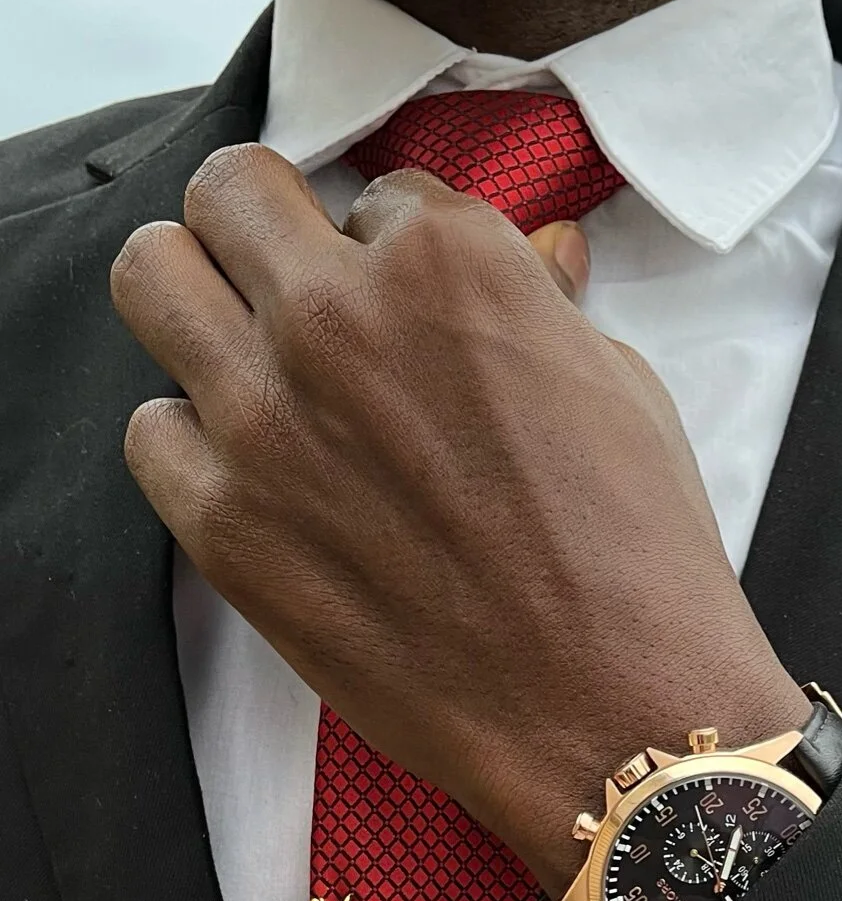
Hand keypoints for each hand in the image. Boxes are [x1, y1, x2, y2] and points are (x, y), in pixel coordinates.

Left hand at [110, 147, 808, 892]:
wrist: (610, 708)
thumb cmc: (633, 554)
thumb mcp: (617, 388)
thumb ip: (539, 306)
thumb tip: (538, 257)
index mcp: (446, 259)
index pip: (372, 193)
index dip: (392, 247)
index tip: (409, 306)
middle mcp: (338, 316)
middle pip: (227, 194)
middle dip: (264, 233)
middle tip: (297, 295)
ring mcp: (265, 417)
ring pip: (151, 276)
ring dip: (198, 305)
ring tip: (249, 361)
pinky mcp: (224, 521)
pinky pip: (148, 431)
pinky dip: (191, 444)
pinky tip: (255, 477)